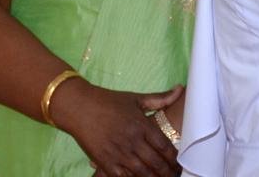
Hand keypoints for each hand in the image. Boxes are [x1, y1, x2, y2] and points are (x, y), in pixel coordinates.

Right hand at [56, 81, 181, 176]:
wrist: (78, 107)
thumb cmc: (108, 101)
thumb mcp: (135, 98)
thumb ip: (159, 98)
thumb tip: (180, 89)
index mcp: (142, 125)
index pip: (165, 147)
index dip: (174, 159)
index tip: (180, 164)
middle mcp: (132, 140)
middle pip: (156, 163)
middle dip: (168, 172)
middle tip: (174, 176)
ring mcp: (119, 153)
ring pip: (142, 173)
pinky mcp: (105, 162)